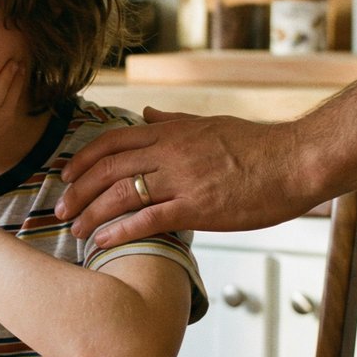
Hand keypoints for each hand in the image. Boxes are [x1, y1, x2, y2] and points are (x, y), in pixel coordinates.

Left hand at [54, 105, 324, 246]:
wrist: (296, 161)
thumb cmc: (258, 145)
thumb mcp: (209, 123)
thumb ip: (172, 121)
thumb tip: (145, 112)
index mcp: (171, 132)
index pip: (112, 142)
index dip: (83, 159)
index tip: (66, 175)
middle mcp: (170, 153)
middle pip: (108, 169)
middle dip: (78, 190)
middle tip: (60, 210)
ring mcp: (182, 180)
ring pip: (121, 194)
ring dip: (92, 214)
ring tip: (75, 230)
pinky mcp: (197, 208)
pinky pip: (148, 219)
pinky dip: (119, 231)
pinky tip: (102, 243)